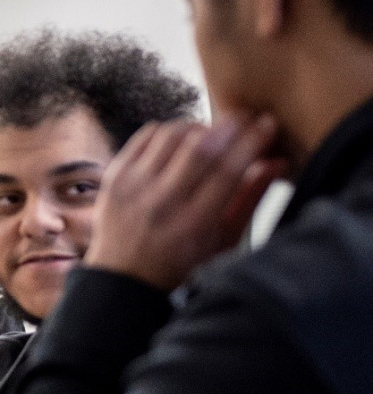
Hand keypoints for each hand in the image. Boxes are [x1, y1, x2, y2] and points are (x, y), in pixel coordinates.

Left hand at [85, 112, 283, 290]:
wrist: (123, 276)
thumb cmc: (180, 260)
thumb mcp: (222, 239)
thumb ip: (250, 198)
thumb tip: (278, 161)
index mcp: (193, 223)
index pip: (228, 170)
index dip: (252, 142)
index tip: (267, 125)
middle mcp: (161, 202)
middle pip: (201, 148)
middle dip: (230, 125)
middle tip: (246, 116)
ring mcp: (134, 187)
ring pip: (173, 135)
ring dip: (199, 126)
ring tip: (213, 132)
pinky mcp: (115, 176)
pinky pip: (147, 136)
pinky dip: (170, 130)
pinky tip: (183, 138)